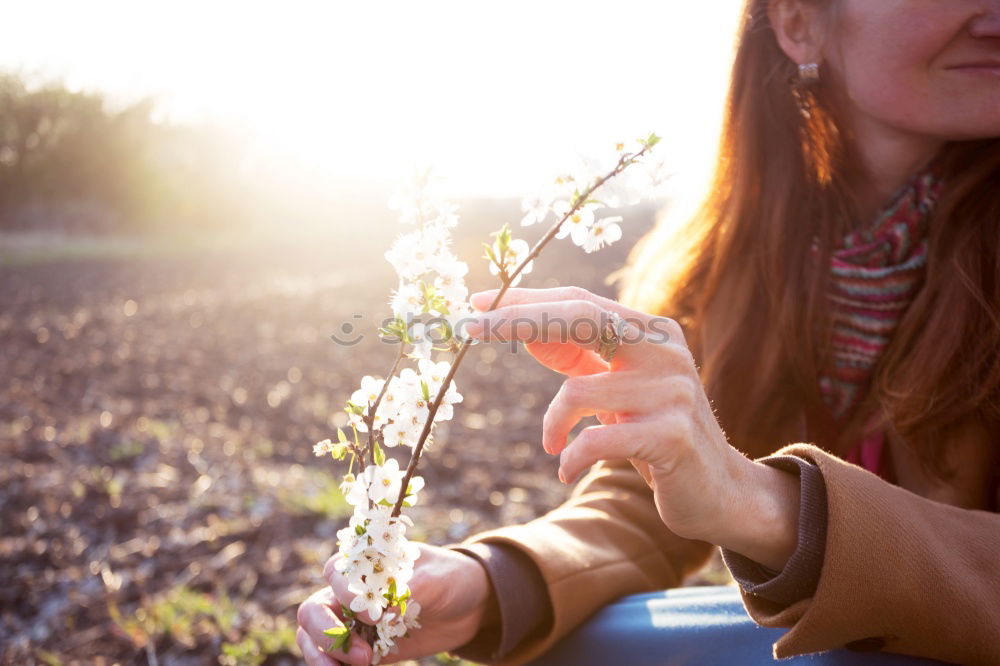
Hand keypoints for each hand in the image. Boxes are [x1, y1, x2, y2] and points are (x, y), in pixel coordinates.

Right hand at [297, 542, 491, 664]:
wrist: (470, 606)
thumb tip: (381, 615)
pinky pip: (336, 661)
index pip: (334, 573)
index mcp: (364, 563)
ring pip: (314, 639)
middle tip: (363, 656)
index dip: (345, 594)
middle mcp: (350, 592)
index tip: (372, 614)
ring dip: (323, 657)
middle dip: (327, 634)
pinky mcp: (363, 649)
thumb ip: (406, 591)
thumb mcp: (435, 579)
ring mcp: (353, 623)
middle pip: (313, 611)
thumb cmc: (449, 579)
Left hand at [466, 286, 800, 570]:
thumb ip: (581, 357)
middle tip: (471, 328)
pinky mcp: (672, 435)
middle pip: (581, 317)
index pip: (580, 302)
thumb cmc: (653, 433)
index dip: (527, 301)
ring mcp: (672, 390)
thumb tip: (522, 329)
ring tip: (555, 444)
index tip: (479, 302)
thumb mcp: (618, 389)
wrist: (717, 489)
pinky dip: (570, 456)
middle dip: (519, 320)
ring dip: (552, 424)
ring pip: (577, 391)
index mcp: (651, 331)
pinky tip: (566, 469)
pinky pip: (595, 440)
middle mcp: (665, 350)